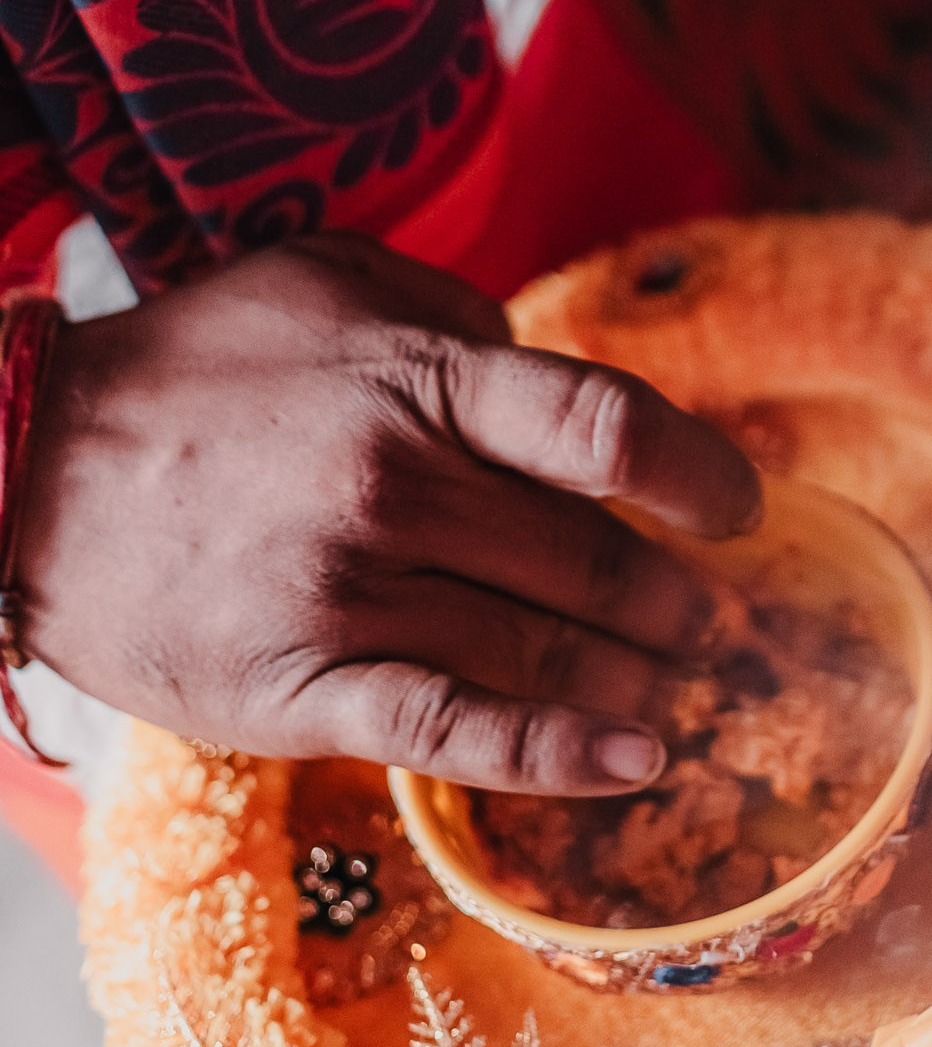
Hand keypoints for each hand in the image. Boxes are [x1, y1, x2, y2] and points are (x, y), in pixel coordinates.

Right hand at [14, 235, 760, 792]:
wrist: (26, 472)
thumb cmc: (195, 368)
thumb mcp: (326, 282)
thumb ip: (452, 317)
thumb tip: (548, 368)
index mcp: (417, 378)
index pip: (603, 426)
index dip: (698, 471)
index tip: (744, 506)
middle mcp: (395, 484)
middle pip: (590, 556)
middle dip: (676, 598)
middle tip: (715, 622)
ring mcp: (348, 593)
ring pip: (540, 647)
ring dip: (636, 676)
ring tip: (681, 688)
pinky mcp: (301, 688)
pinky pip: (454, 731)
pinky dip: (556, 754)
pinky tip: (634, 764)